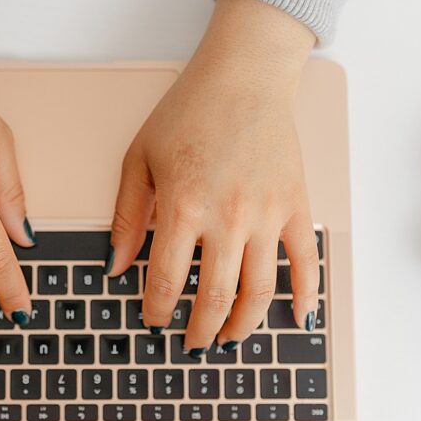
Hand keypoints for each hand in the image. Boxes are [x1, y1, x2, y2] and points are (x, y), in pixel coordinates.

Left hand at [108, 0, 320, 353]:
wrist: (244, 77)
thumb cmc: (188, 112)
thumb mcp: (141, 158)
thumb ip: (127, 216)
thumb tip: (115, 267)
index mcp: (183, 207)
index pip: (167, 281)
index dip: (157, 311)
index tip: (153, 322)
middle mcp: (228, 218)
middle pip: (215, 298)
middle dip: (198, 331)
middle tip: (190, 343)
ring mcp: (268, 215)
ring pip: (259, 292)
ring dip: (243, 326)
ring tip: (228, 340)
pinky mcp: (296, 207)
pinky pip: (305, 263)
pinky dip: (303, 297)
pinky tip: (294, 319)